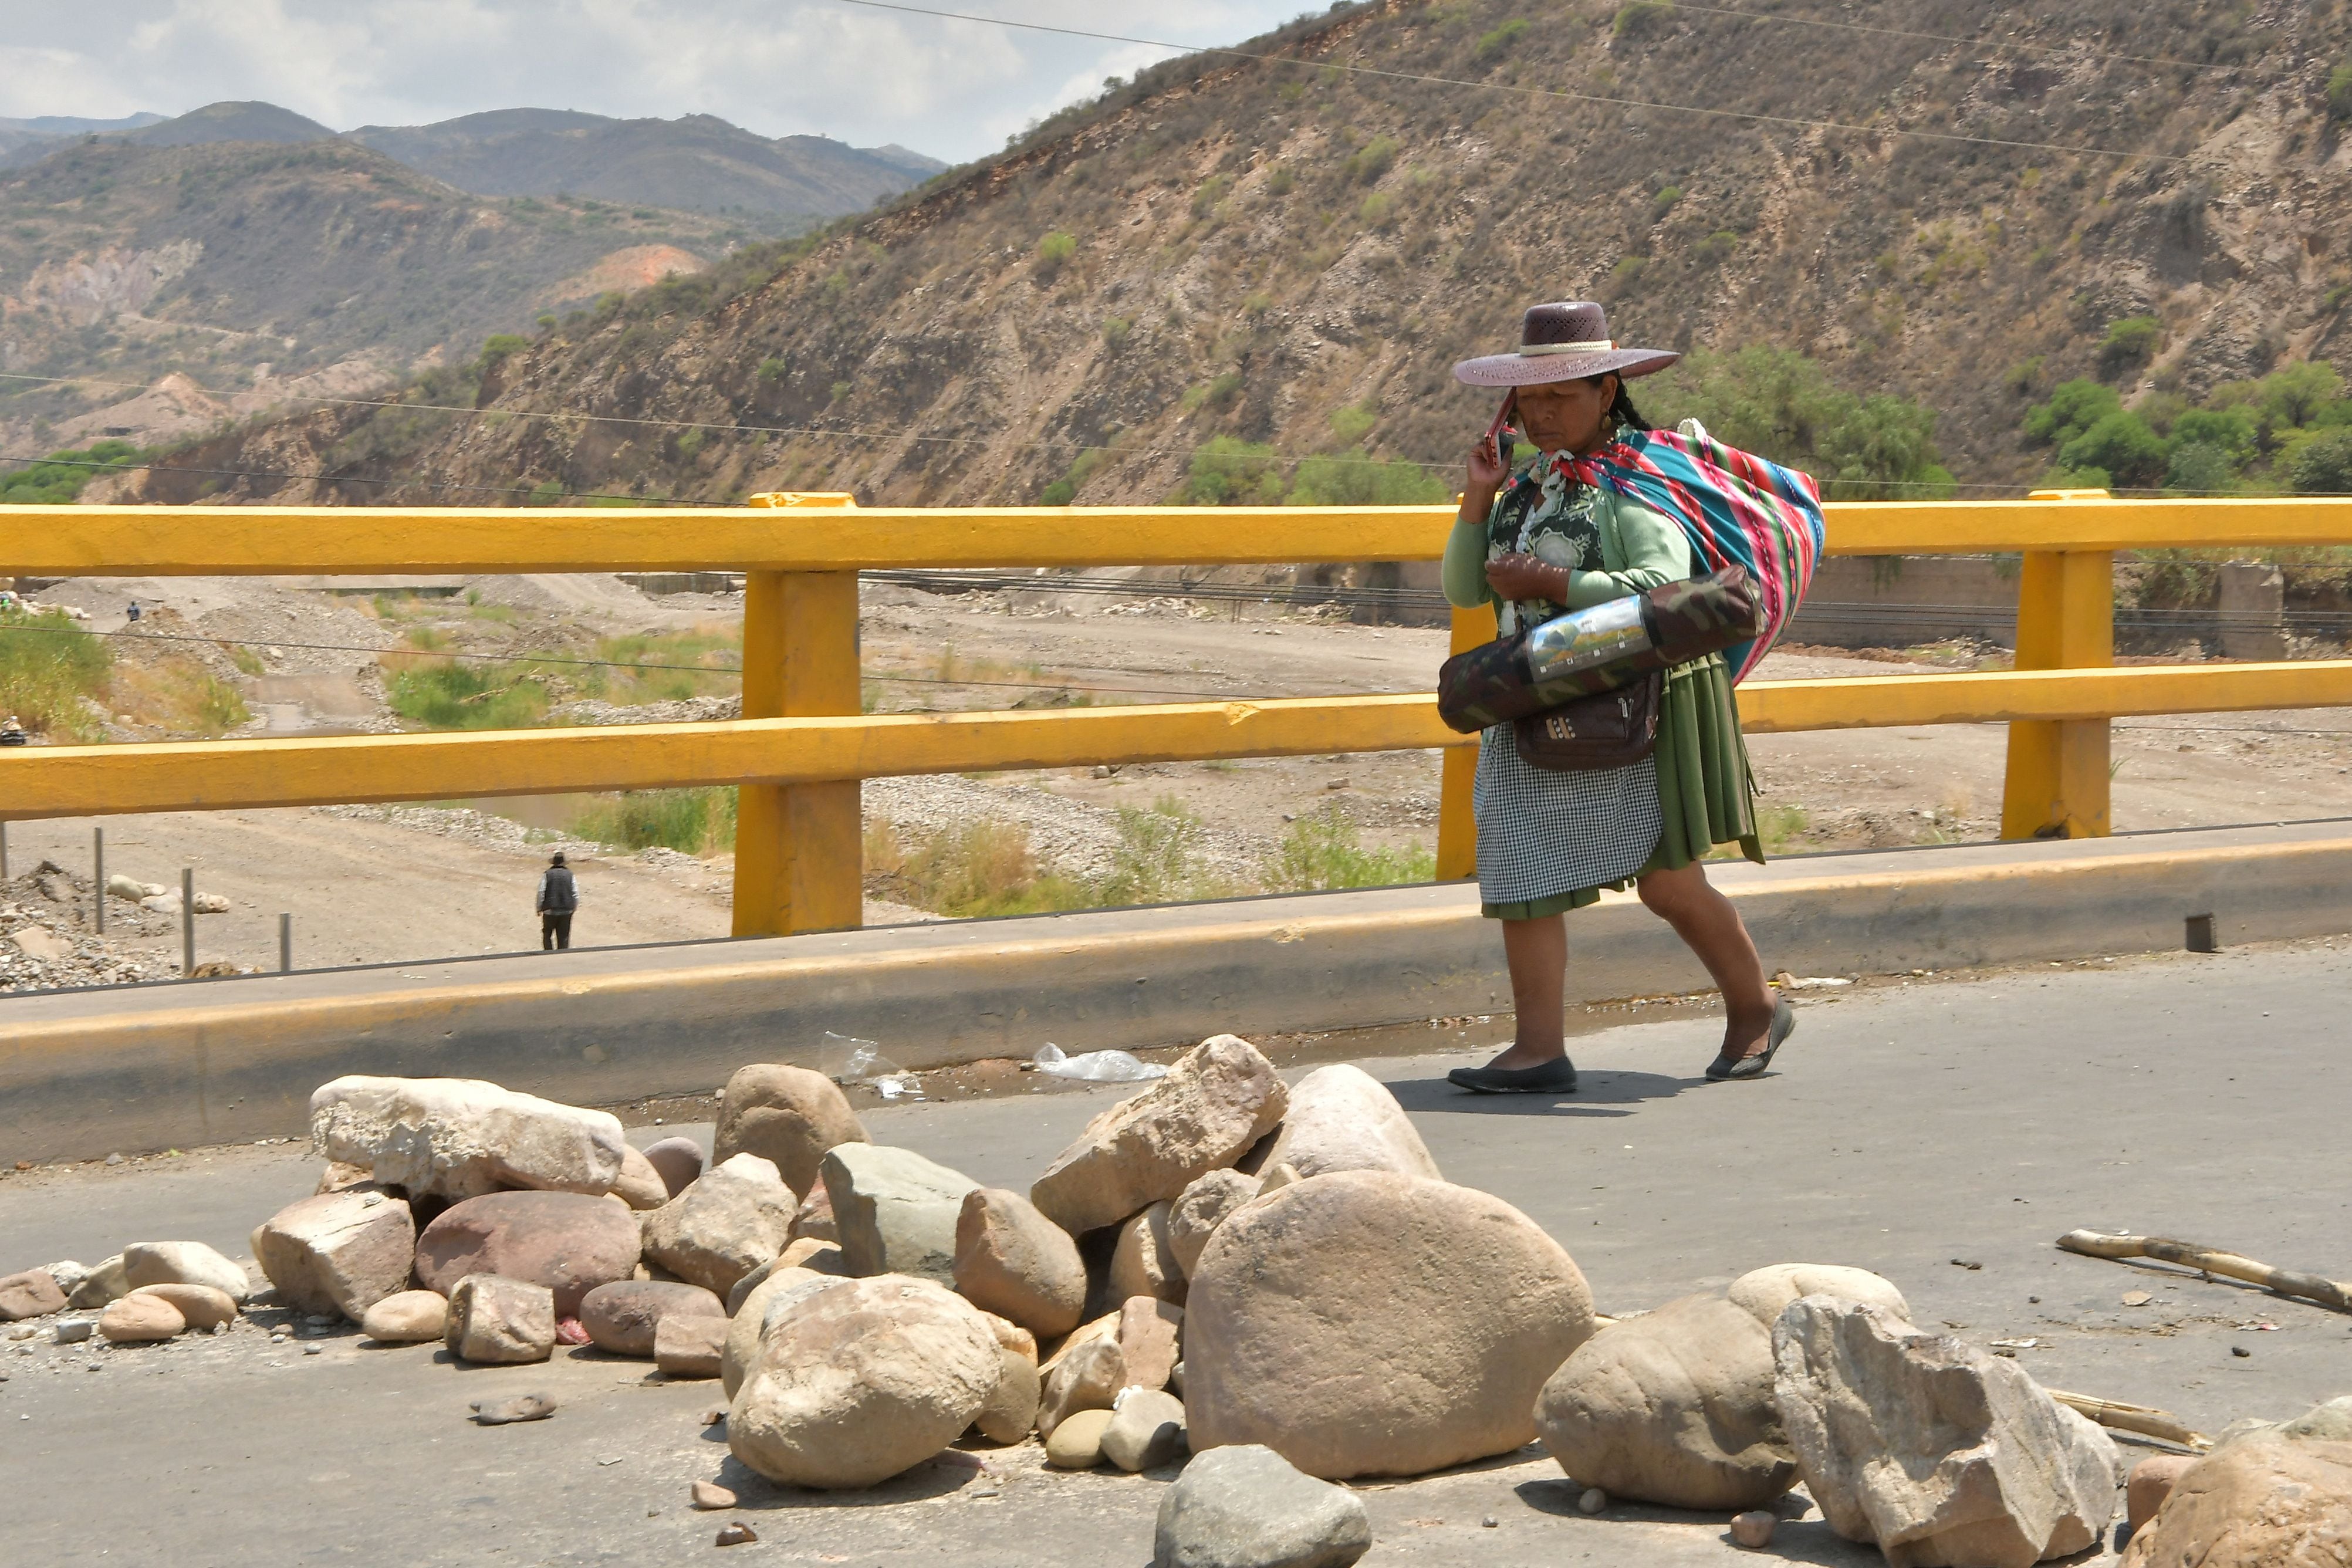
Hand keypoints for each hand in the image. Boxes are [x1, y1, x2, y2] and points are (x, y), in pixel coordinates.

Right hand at [1461, 395, 1514, 516]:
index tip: (1510, 428)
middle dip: (1499, 435)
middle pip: (1495, 438)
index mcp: (1499, 451)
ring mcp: (1483, 449)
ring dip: (1492, 446)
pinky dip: (1485, 450)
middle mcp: (1491, 449)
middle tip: (1504, 430)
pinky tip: (1487, 457)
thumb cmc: (1497, 476)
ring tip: (1494, 454)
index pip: (1502, 440)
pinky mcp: (1475, 451)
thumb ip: (1508, 450)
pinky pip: (1481, 445)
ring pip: (1488, 441)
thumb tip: (1511, 439)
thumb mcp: (1506, 462)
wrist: (1484, 484)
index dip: (1506, 434)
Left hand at [1485, 552, 1566, 602]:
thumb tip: (1496, 560)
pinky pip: (1501, 592)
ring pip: (1494, 586)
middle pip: (1489, 577)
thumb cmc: (1535, 566)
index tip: (1496, 563)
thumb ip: (1506, 558)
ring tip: (1508, 578)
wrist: (1545, 582)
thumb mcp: (1520, 556)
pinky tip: (1512, 585)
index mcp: (1503, 568)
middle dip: (1493, 573)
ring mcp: (1504, 591)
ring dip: (1497, 582)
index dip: (1492, 563)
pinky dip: (1503, 589)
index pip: (1488, 566)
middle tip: (1502, 571)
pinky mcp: (1509, 597)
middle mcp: (1501, 580)